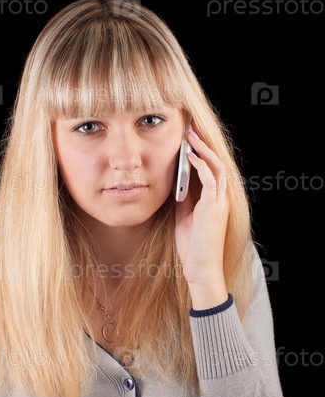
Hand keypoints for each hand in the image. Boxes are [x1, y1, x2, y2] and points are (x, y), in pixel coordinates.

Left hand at [175, 129, 228, 308]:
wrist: (201, 269)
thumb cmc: (193, 247)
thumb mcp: (184, 218)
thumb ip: (184, 200)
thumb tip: (175, 183)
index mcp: (215, 200)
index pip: (212, 169)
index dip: (202, 151)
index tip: (190, 137)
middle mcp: (221, 198)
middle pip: (217, 162)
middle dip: (205, 144)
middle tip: (192, 127)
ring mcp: (220, 202)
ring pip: (217, 166)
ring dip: (203, 149)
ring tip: (190, 135)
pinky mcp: (215, 208)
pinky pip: (210, 179)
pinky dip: (200, 164)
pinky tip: (189, 155)